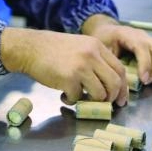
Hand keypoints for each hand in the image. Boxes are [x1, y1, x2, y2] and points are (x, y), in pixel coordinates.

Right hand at [0, 27, 128, 105]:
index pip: (120, 69)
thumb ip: (94, 59)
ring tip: (79, 98)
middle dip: (112, 98)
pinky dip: (71, 100)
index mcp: (96, 46)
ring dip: (91, 101)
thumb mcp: (79, 46)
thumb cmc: (51, 49)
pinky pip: (77, 97)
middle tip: (105, 105)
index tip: (121, 99)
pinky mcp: (68, 79)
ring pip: (100, 94)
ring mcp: (81, 67)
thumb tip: (108, 83)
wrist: (28, 48)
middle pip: (114, 83)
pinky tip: (63, 95)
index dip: (123, 87)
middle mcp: (91, 55)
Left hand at [81, 14, 151, 84]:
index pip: (142, 46)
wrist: (106, 31)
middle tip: (148, 82)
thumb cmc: (103, 41)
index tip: (143, 80)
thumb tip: (120, 81)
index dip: (146, 64)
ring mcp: (150, 38)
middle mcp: (141, 34)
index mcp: (126, 34)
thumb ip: (111, 63)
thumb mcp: (102, 50)